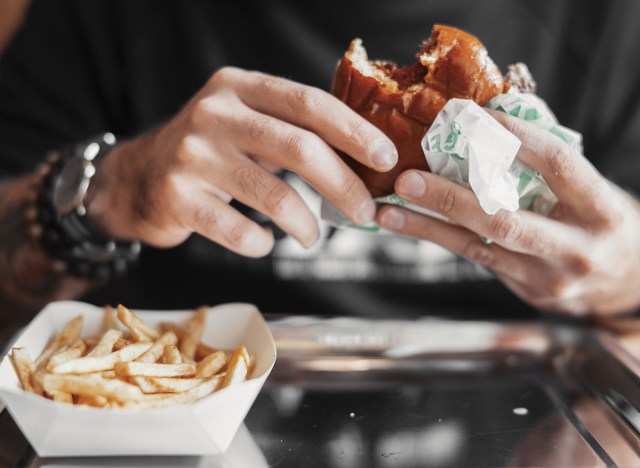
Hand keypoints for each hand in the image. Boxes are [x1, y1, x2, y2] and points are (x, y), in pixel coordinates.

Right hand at [87, 67, 396, 255]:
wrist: (139, 176)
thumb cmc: (211, 151)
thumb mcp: (245, 122)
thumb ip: (292, 129)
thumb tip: (364, 160)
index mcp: (239, 86)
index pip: (309, 103)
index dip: (354, 131)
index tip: (386, 158)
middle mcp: (214, 113)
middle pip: (300, 148)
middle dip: (344, 185)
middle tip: (365, 211)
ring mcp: (192, 154)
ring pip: (274, 195)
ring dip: (306, 224)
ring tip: (313, 237)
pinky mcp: (177, 196)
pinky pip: (238, 230)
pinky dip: (261, 244)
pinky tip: (264, 243)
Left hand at [377, 110, 639, 316]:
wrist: (630, 285)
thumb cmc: (605, 223)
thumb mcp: (595, 191)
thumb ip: (551, 167)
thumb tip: (492, 122)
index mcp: (600, 210)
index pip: (556, 165)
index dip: (514, 138)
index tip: (472, 118)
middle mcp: (574, 248)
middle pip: (504, 220)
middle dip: (450, 198)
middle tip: (407, 178)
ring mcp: (546, 276)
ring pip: (479, 246)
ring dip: (427, 227)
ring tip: (387, 210)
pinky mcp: (524, 289)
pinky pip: (475, 258)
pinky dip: (438, 238)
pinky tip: (406, 224)